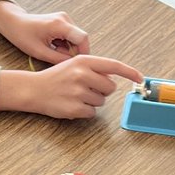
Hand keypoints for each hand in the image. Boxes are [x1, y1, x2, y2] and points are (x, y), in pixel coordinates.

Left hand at [0, 0, 89, 62]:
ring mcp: (63, 18)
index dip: (83, 52)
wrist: (12, 22)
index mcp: (59, 24)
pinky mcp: (61, 21)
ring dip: (68, 48)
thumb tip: (72, 66)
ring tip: (53, 52)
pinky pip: (70, 35)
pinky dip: (64, 44)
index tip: (76, 64)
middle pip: (80, 39)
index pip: (82, 38)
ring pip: (75, 38)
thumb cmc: (21, 35)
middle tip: (60, 59)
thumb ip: (57, 59)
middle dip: (73, 52)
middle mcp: (64, 18)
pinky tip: (53, 47)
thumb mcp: (39, 52)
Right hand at [0, 55, 143, 118]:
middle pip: (110, 88)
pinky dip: (85, 111)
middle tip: (86, 88)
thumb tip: (115, 79)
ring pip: (101, 102)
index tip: (140, 78)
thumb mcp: (74, 64)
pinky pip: (92, 113)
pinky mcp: (74, 108)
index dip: (130, 72)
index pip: (114, 65)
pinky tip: (73, 104)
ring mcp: (78, 92)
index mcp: (83, 61)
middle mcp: (82, 74)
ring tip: (76, 95)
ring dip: (92, 101)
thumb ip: (94, 68)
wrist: (34, 89)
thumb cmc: (56, 77)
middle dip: (102, 90)